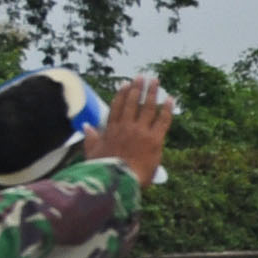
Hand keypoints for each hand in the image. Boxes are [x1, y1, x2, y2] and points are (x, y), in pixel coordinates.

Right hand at [81, 71, 175, 186]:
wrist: (120, 181)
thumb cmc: (105, 171)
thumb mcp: (93, 153)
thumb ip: (91, 138)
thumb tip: (86, 126)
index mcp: (112, 130)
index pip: (117, 107)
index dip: (122, 94)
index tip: (125, 84)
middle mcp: (126, 127)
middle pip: (132, 102)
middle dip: (137, 88)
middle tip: (142, 76)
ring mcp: (141, 132)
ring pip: (147, 107)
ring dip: (152, 92)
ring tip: (155, 80)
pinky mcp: (155, 140)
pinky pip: (163, 120)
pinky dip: (168, 109)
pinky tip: (171, 99)